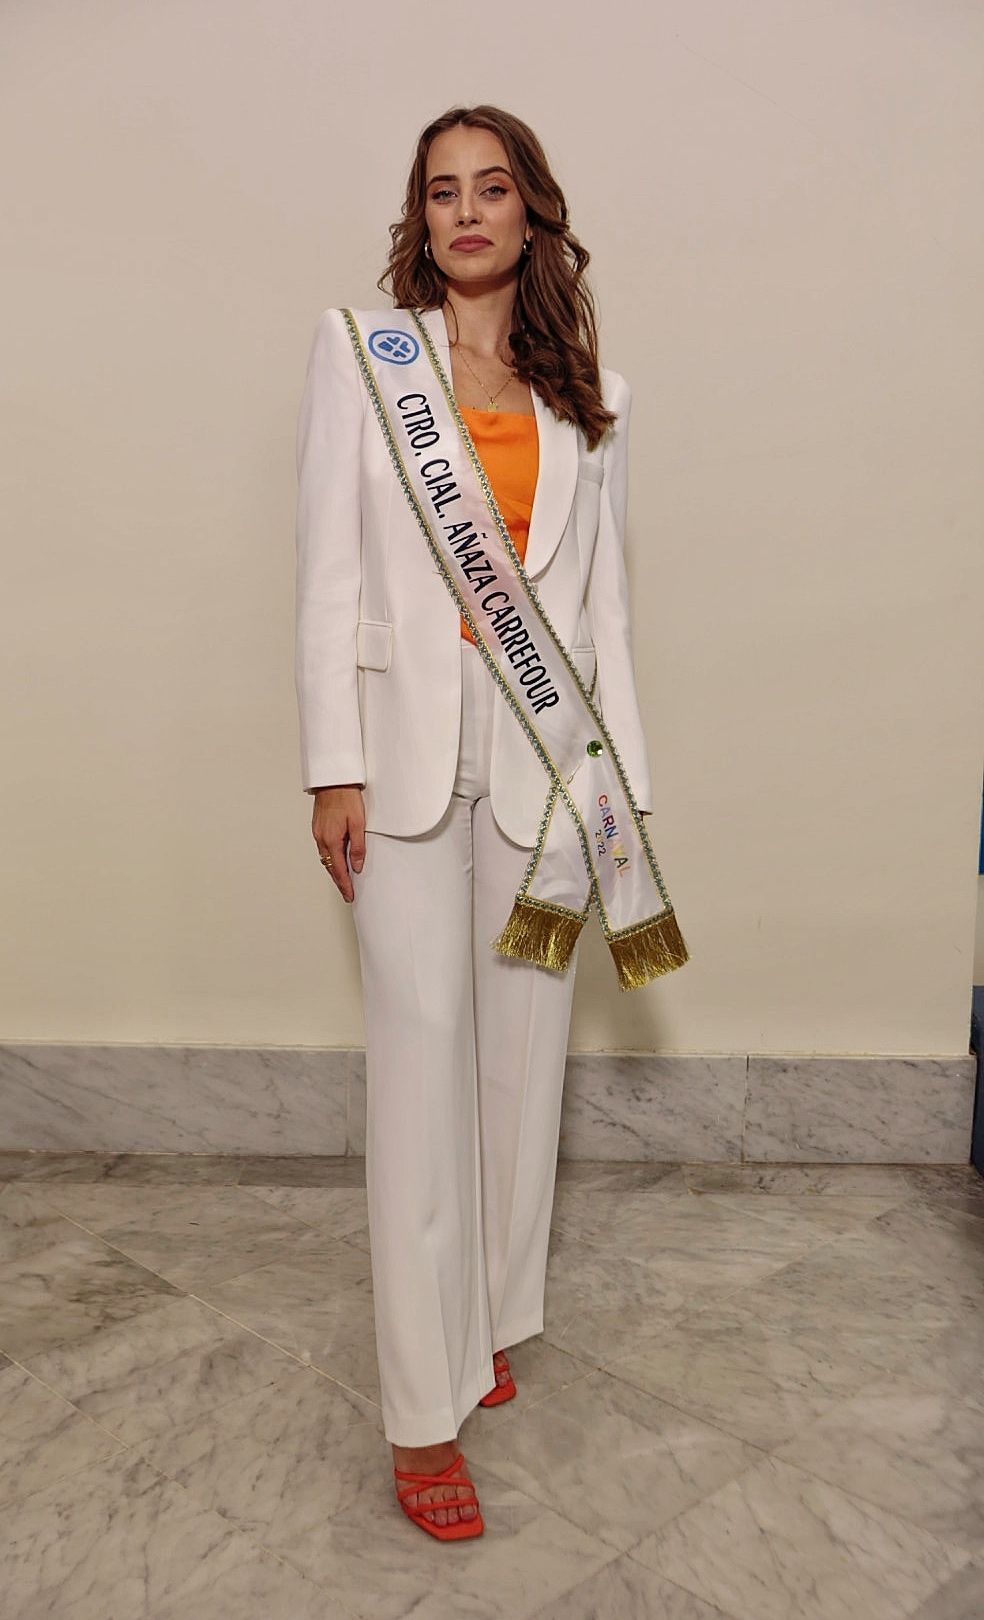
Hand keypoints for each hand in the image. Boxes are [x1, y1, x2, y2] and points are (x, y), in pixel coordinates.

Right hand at [311, 785, 365, 903]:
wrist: (333, 780)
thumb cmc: (346, 797)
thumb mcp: (358, 823)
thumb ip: (358, 847)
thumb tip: (357, 866)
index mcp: (331, 840)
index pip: (339, 870)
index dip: (345, 885)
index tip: (349, 895)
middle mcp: (321, 838)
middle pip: (330, 867)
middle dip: (339, 881)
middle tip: (347, 893)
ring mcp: (318, 832)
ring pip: (325, 858)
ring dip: (334, 870)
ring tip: (343, 880)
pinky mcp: (318, 827)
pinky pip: (323, 849)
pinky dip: (330, 858)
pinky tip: (336, 859)